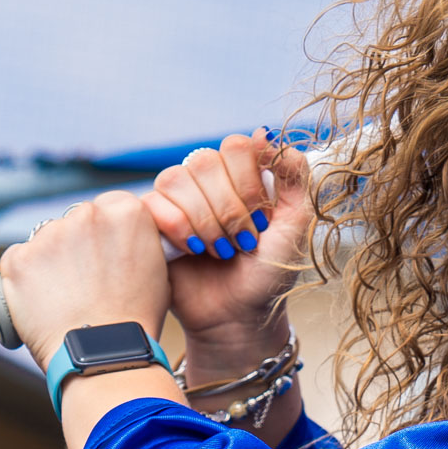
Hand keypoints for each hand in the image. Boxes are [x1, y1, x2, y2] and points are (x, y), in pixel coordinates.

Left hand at [0, 190, 169, 371]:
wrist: (103, 355)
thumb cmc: (135, 318)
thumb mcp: (157, 268)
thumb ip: (138, 241)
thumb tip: (123, 238)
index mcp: (127, 211)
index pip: (111, 206)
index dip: (107, 232)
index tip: (106, 254)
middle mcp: (87, 214)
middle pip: (77, 219)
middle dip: (78, 243)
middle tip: (87, 280)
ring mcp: (49, 235)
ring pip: (47, 239)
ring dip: (52, 259)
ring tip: (66, 296)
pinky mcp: (18, 258)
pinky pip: (19, 259)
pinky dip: (26, 277)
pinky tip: (44, 301)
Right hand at [141, 130, 314, 365]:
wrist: (240, 315)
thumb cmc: (270, 271)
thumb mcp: (296, 223)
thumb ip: (293, 175)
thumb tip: (266, 133)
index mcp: (241, 173)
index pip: (236, 146)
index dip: (249, 185)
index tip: (263, 221)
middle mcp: (207, 179)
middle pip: (204, 160)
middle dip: (229, 209)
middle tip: (243, 241)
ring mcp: (177, 199)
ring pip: (177, 178)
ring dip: (205, 221)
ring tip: (221, 250)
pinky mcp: (151, 221)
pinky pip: (154, 202)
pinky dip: (179, 228)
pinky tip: (195, 250)